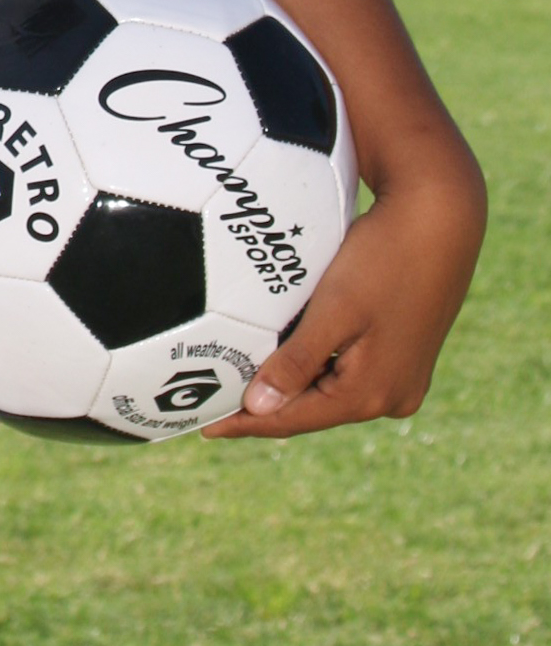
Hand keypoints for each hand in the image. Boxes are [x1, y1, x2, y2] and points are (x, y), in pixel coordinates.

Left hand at [201, 148, 484, 439]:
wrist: (441, 219)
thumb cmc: (384, 259)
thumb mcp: (334, 310)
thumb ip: (295, 362)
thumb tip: (257, 408)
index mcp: (373, 394)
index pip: (295, 419)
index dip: (246, 423)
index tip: (204, 427)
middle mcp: (392, 397)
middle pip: (314, 409)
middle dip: (266, 407)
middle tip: (215, 405)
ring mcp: (403, 377)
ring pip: (330, 390)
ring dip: (290, 386)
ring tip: (240, 385)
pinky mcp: (405, 355)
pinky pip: (348, 371)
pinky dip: (314, 366)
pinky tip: (284, 356)